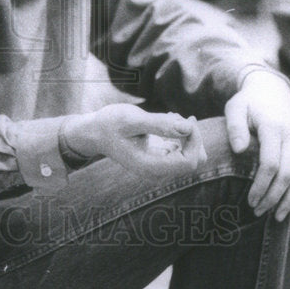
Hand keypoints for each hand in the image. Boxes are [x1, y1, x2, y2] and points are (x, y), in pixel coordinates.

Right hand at [61, 104, 205, 178]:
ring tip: (170, 117)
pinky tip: (167, 120)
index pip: (189, 161)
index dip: (194, 140)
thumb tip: (188, 128)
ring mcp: (159, 166)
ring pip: (191, 155)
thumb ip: (159, 124)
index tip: (187, 120)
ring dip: (187, 135)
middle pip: (195, 160)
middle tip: (180, 117)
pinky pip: (182, 150)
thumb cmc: (109, 124)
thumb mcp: (132, 119)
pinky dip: (180, 134)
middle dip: (193, 137)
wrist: (95, 132)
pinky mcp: (160, 158)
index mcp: (151, 167)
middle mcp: (157, 171)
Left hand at [225, 69, 289, 220]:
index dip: (261, 185)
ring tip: (277, 217)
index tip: (249, 200)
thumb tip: (238, 150)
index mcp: (273, 127)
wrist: (272, 89)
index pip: (271, 163)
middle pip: (288, 174)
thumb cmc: (248, 101)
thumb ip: (235, 126)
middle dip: (274, 197)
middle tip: (257, 211)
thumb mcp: (235, 107)